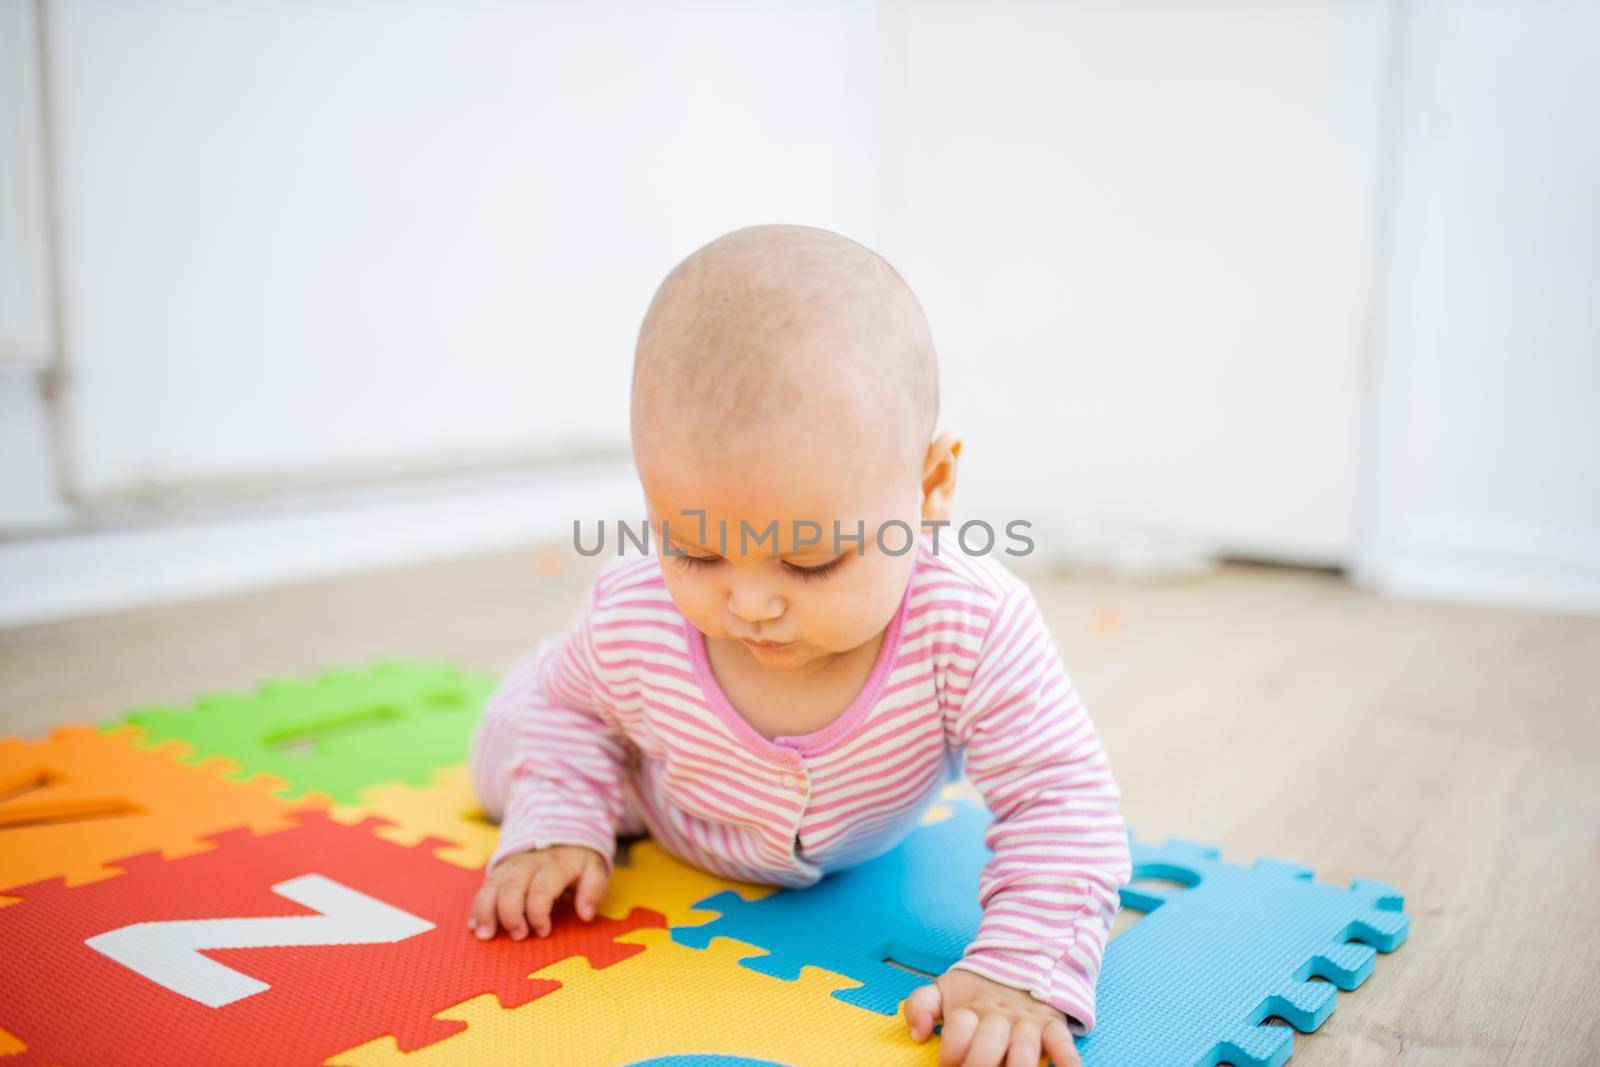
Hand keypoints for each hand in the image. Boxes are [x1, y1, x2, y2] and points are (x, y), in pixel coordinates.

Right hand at [468, 844, 608, 940]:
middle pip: (512, 886)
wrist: (561, 831)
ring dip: (486, 911)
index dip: (539, 913)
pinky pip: (484, 886)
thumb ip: (594, 890)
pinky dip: (477, 906)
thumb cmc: (578, 861)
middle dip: (510, 914)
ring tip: (486, 934)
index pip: (541, 888)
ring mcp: (511, 865)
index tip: (543, 932)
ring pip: (493, 885)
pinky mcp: (499, 870)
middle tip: (518, 936)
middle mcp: (529, 863)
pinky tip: (474, 925)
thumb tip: (586, 915)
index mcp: (555, 864)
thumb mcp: (594, 870)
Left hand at [904, 968, 1079, 1066]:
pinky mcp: (1052, 1025)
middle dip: (980, 1064)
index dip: (951, 1050)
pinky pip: (1062, 1041)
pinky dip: (1066, 1058)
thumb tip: (919, 1034)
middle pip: (989, 1043)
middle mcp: (1000, 1016)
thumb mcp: (945, 988)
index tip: (947, 1064)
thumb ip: (921, 1004)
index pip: (959, 1027)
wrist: (1021, 957)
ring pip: (1023, 1048)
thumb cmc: (977, 987)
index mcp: (971, 1007)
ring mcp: (1028, 1021)